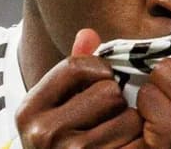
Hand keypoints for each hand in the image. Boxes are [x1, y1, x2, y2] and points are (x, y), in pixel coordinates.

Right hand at [15, 29, 144, 147]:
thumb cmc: (63, 142)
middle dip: (116, 100)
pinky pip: (140, 143)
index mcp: (29, 110)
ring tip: (118, 134)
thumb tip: (88, 33)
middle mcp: (43, 134)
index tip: (103, 80)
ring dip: (132, 124)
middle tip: (109, 116)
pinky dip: (141, 144)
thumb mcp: (57, 107)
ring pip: (129, 117)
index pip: (77, 66)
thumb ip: (73, 71)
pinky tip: (127, 147)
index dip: (100, 69)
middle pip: (108, 91)